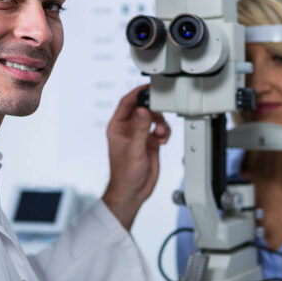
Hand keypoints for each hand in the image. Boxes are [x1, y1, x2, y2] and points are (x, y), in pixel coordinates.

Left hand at [102, 85, 169, 229]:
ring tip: (161, 134)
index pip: (126, 103)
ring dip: (161, 123)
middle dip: (154, 111)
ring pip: (154, 118)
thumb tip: (143, 110)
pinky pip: (160, 129)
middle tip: (161, 113)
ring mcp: (140, 135)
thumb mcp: (134, 149)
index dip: (137, 94)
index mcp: (117, 127)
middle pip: (143, 108)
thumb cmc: (125, 175)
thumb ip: (140, 129)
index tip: (148, 88)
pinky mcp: (150, 142)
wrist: (133, 192)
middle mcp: (128, 129)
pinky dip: (165, 132)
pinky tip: (162, 141)